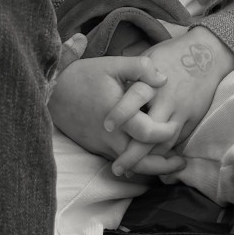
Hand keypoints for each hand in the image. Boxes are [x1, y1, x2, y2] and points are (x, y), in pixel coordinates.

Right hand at [49, 52, 172, 163]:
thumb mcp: (112, 64)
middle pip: (141, 161)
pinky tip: (149, 159)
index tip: (176, 126)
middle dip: (164, 164)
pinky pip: (119, 161)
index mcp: (117, 115)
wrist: (52, 91)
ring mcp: (102, 145)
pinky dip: (136, 164)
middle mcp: (110, 136)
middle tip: (182, 161)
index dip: (165, 132)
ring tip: (170, 166)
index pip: (147, 133)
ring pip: (130, 167)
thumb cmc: (84, 76)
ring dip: (151, 169)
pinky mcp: (96, 148)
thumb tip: (164, 78)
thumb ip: (140, 68)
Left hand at [106, 27, 233, 176]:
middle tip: (116, 168)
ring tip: (130, 170)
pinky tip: (150, 161)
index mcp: (153, 81)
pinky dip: (163, 153)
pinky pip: (177, 141)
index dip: (120, 113)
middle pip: (149, 132)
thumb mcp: (149, 57)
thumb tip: (111, 92)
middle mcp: (168, 99)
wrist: (209, 54)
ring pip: (164, 143)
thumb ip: (132, 76)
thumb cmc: (172, 55)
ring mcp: (182, 111)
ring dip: (148, 159)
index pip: (135, 98)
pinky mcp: (193, 118)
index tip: (106, 126)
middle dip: (132, 153)